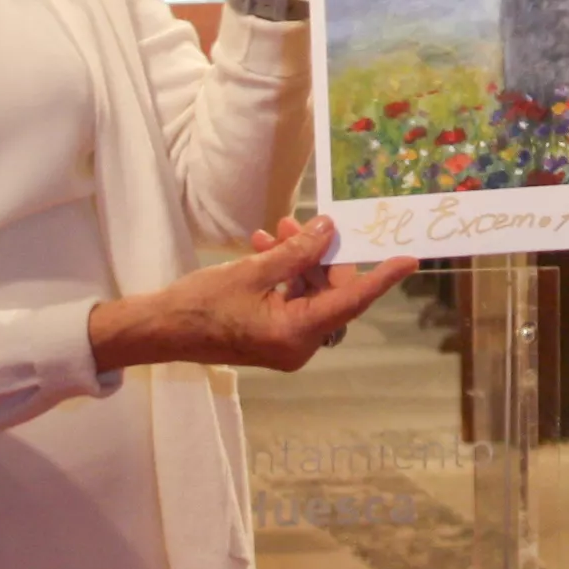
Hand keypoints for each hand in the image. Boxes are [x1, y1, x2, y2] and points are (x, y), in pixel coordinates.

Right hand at [88, 215, 416, 371]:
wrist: (159, 331)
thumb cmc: (199, 305)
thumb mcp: (251, 272)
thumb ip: (295, 252)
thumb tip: (330, 231)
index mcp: (296, 335)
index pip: (351, 302)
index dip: (381, 279)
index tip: (409, 260)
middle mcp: (297, 345)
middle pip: (329, 293)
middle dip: (320, 256)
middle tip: (302, 223)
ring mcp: (285, 343)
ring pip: (309, 293)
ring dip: (297, 260)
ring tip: (274, 231)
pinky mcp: (272, 336)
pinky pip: (291, 300)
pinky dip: (283, 274)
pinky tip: (263, 246)